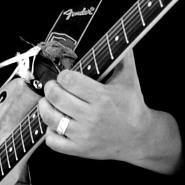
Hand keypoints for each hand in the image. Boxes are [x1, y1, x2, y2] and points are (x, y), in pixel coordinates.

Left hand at [39, 50, 180, 172]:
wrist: (139, 137)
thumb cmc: (132, 106)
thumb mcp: (129, 79)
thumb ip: (123, 56)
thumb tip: (119, 35)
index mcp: (102, 97)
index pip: (69, 80)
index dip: (64, 75)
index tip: (66, 76)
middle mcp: (91, 117)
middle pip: (56, 96)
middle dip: (51, 87)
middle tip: (54, 86)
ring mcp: (84, 135)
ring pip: (50, 118)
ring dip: (45, 107)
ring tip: (49, 102)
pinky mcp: (79, 149)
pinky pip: (52, 141)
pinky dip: (49, 132)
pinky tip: (56, 123)